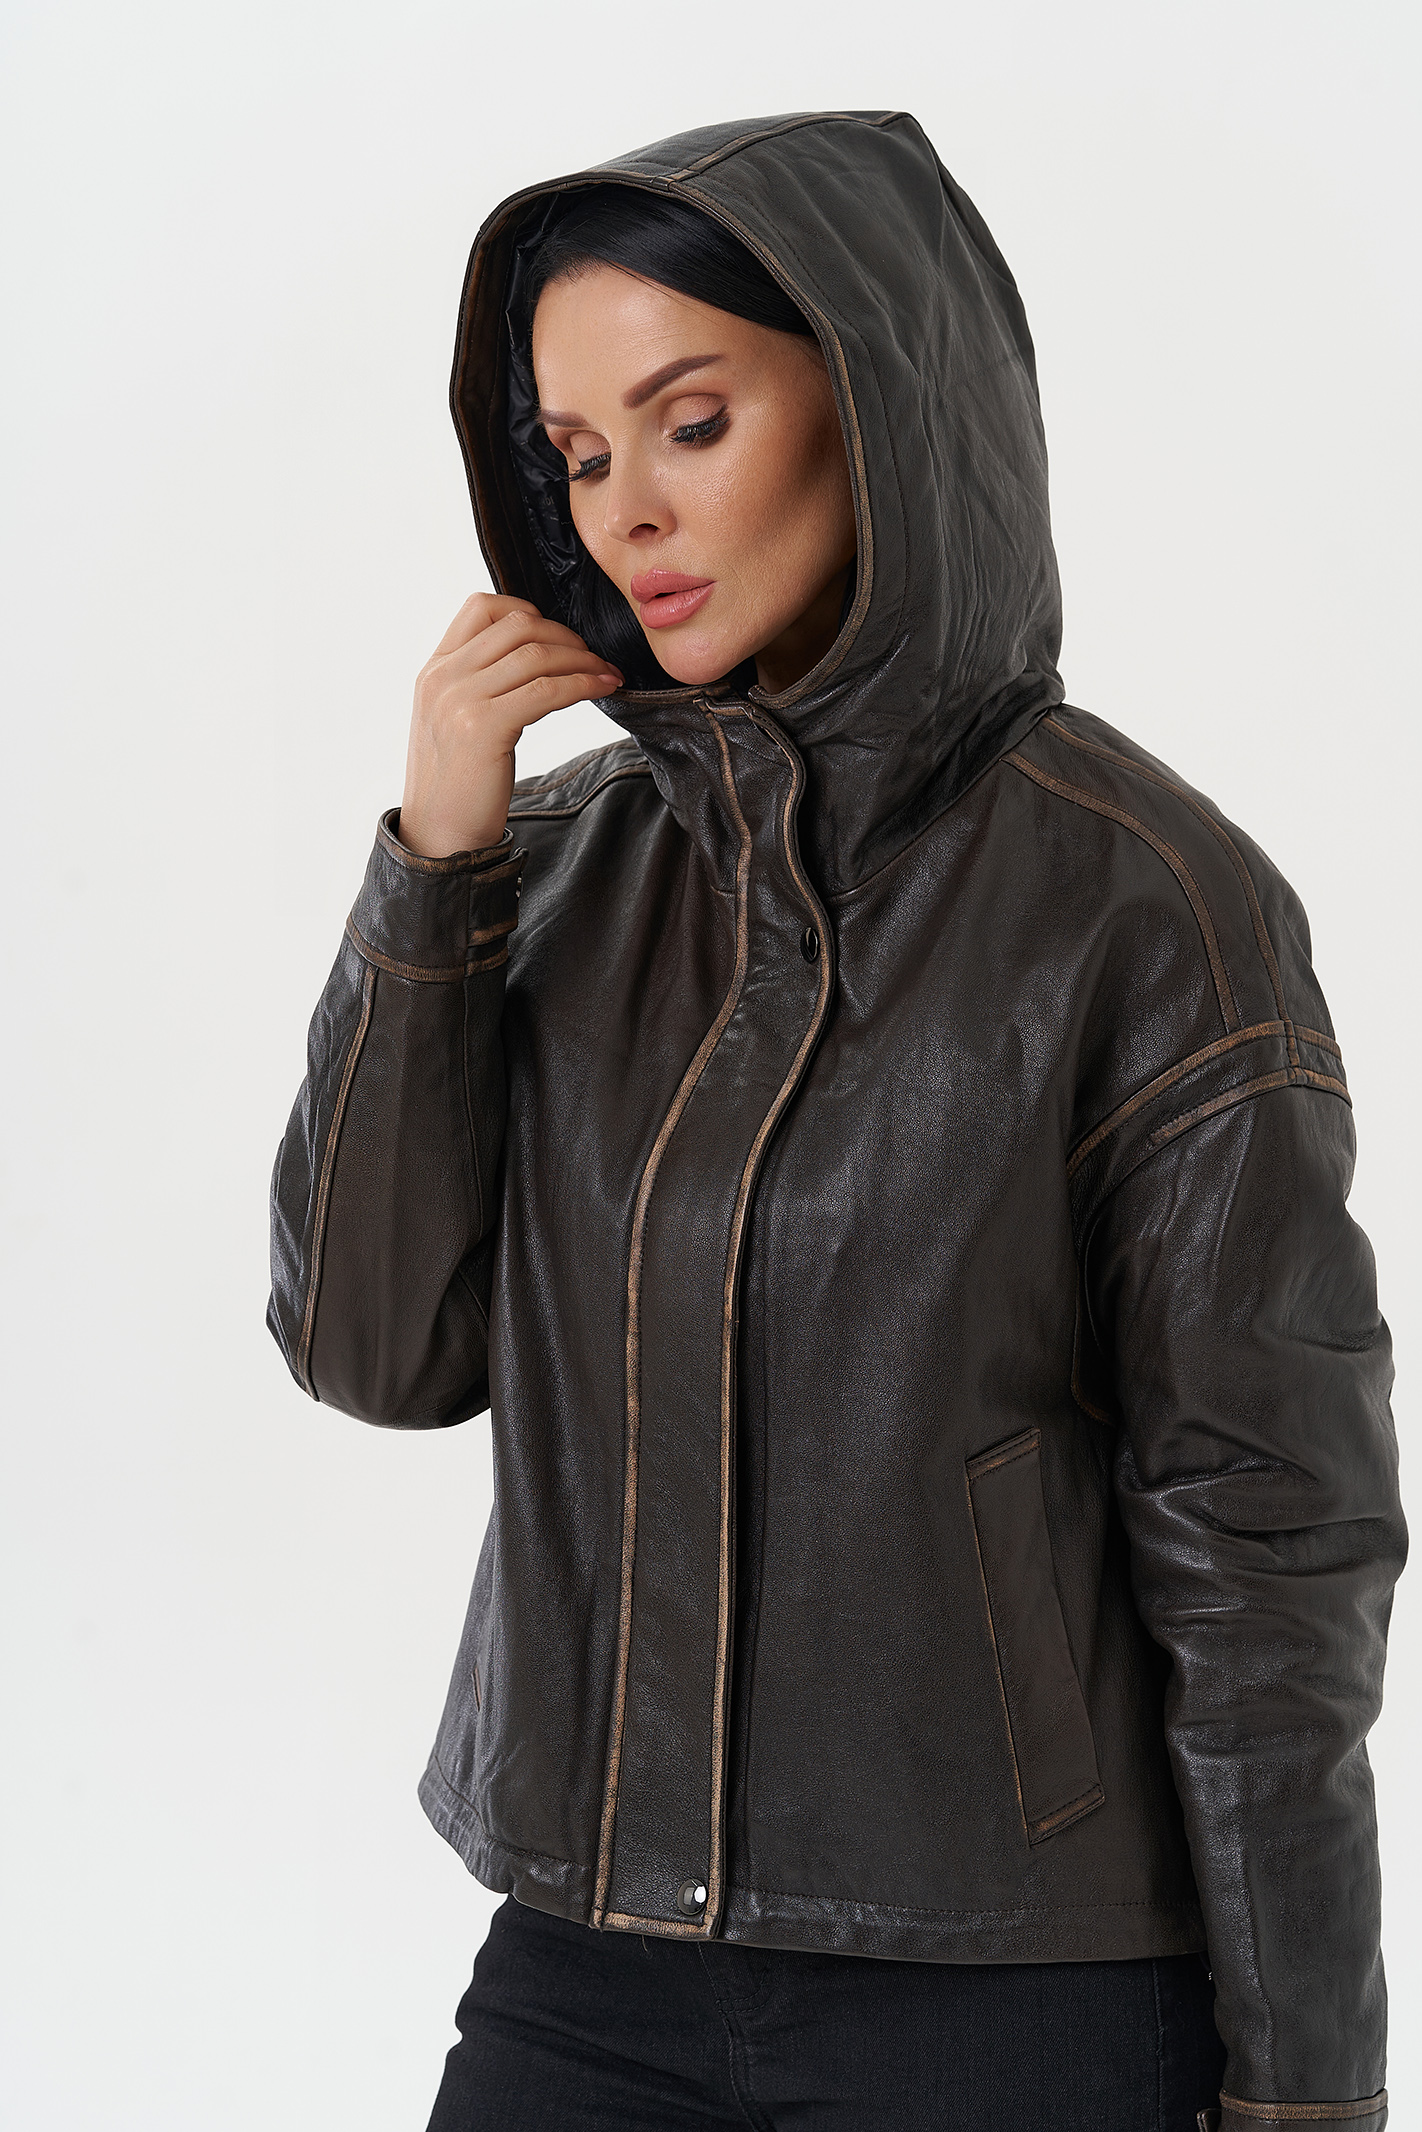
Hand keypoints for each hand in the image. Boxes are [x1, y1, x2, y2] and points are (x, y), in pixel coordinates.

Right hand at [398, 593, 621, 856]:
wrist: (439, 838)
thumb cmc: (457, 786)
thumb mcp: (454, 721)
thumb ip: (479, 684)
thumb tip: (532, 655)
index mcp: (434, 670)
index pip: (480, 607)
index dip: (528, 611)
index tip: (558, 636)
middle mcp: (442, 677)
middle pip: (517, 625)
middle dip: (565, 635)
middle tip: (593, 655)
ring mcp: (458, 699)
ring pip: (536, 654)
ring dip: (583, 659)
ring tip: (607, 672)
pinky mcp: (483, 726)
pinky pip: (547, 690)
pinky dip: (583, 684)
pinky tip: (603, 688)